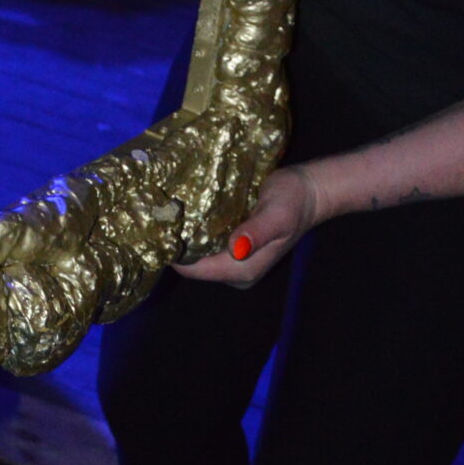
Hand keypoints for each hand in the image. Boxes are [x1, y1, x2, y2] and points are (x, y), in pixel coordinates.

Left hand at [171, 165, 320, 285]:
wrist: (308, 192)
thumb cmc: (293, 202)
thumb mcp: (277, 214)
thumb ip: (258, 232)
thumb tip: (236, 249)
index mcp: (243, 270)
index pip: (196, 270)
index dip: (173, 255)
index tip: (155, 230)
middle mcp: (236, 272)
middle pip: (193, 265)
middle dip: (174, 244)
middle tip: (156, 214)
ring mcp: (235, 261)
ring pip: (198, 254)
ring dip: (182, 236)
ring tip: (164, 210)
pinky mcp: (233, 248)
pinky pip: (206, 244)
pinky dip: (194, 231)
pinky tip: (183, 211)